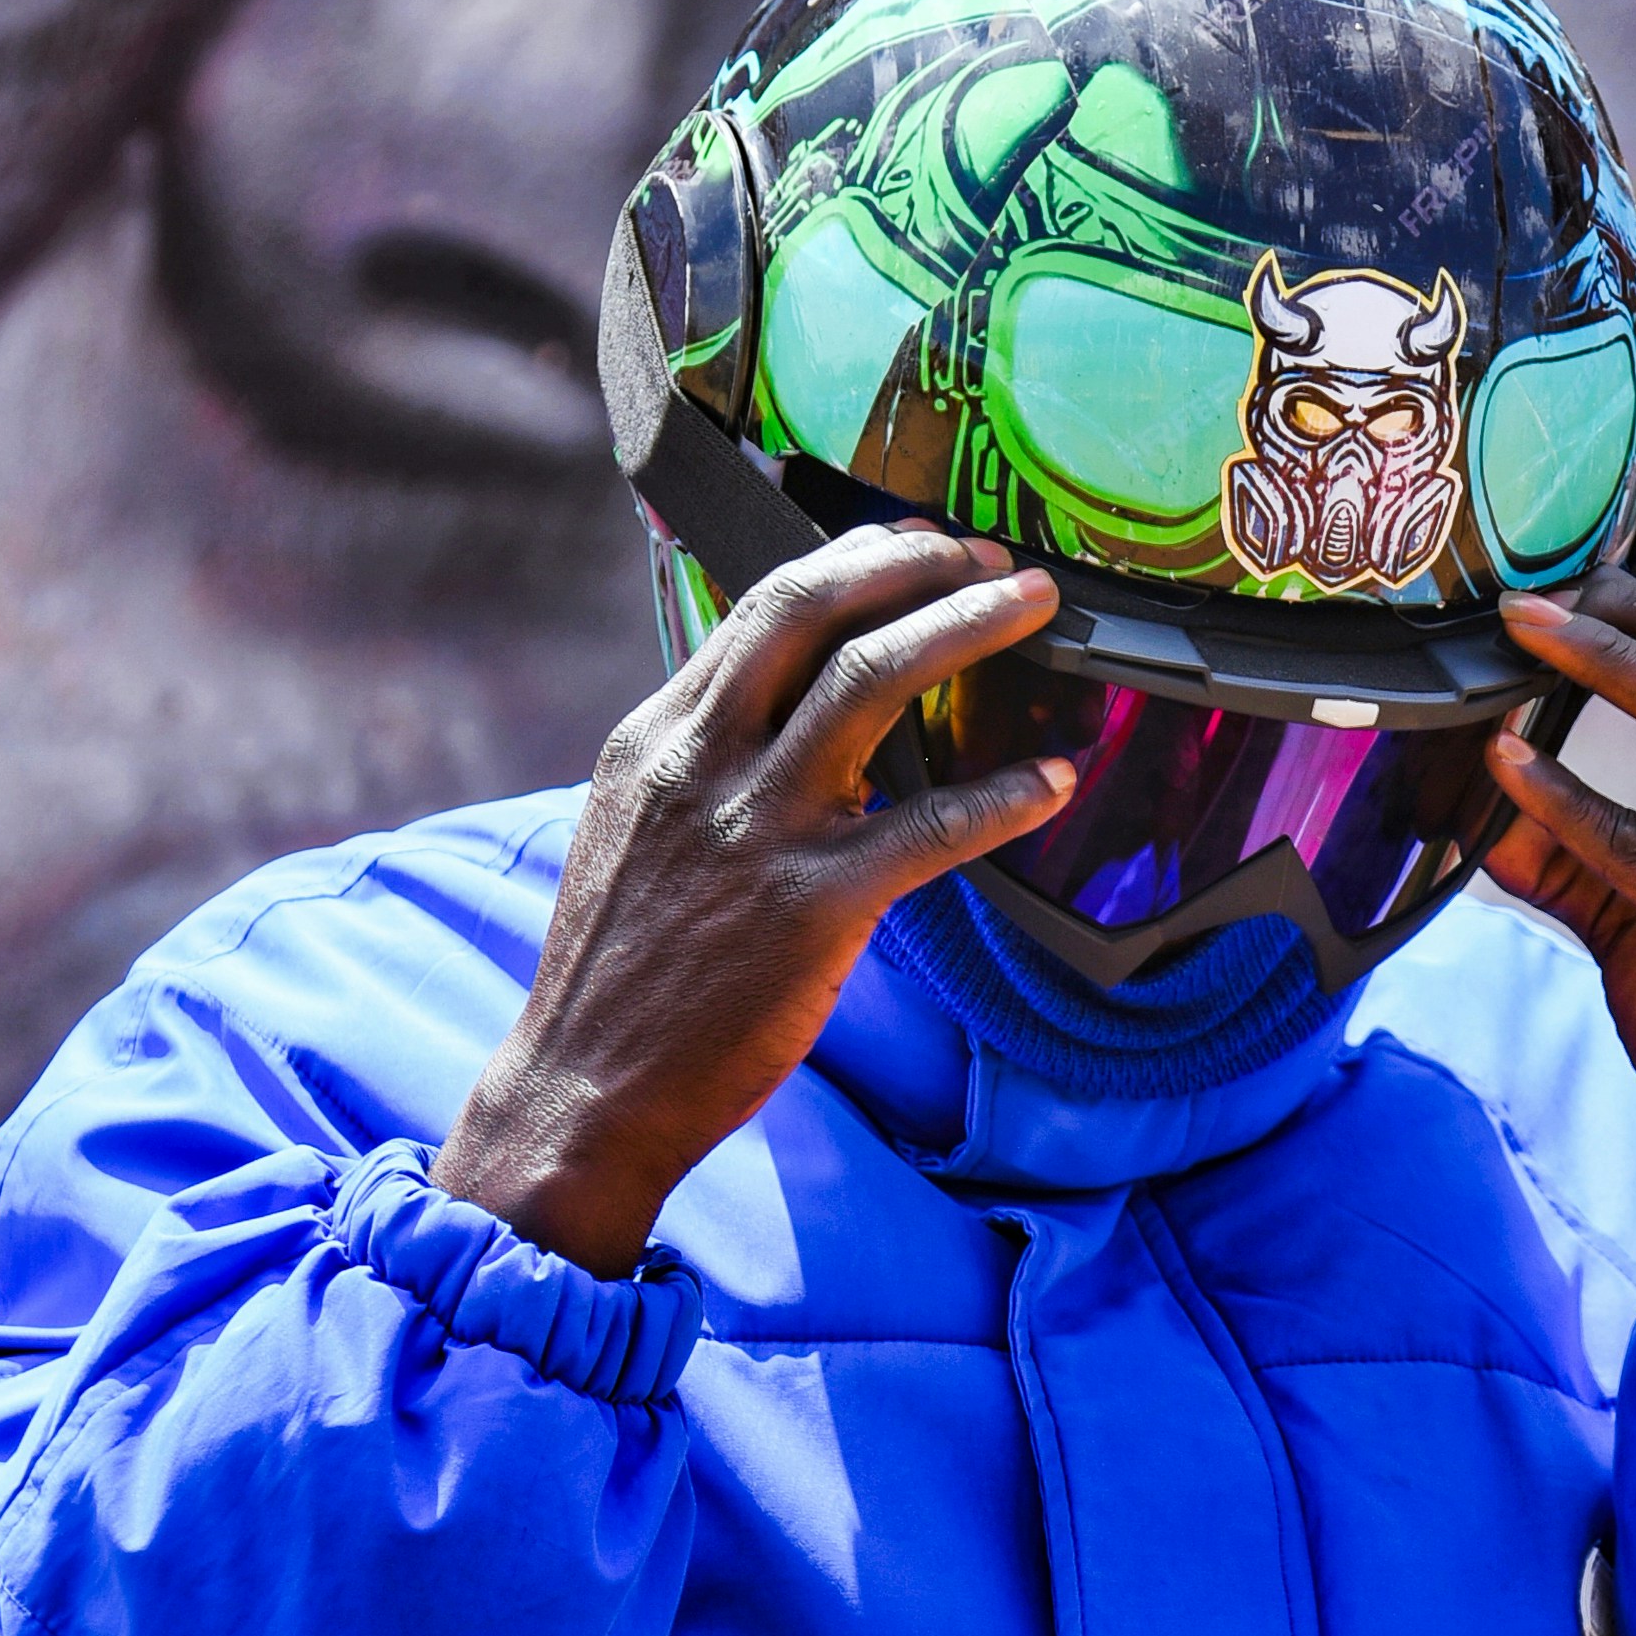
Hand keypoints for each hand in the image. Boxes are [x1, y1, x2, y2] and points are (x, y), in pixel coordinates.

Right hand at [438, 524, 1074, 1273]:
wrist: (584, 1090)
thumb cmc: (616, 972)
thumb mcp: (631, 832)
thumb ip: (702, 764)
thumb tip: (788, 717)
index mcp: (657, 739)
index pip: (761, 608)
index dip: (852, 561)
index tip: (914, 545)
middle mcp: (701, 763)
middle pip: (814, 612)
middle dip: (913, 564)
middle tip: (986, 555)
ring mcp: (757, 830)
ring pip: (871, 682)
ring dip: (964, 626)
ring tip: (1030, 606)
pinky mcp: (811, 907)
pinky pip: (928, 829)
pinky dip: (1001, 796)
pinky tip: (1051, 781)